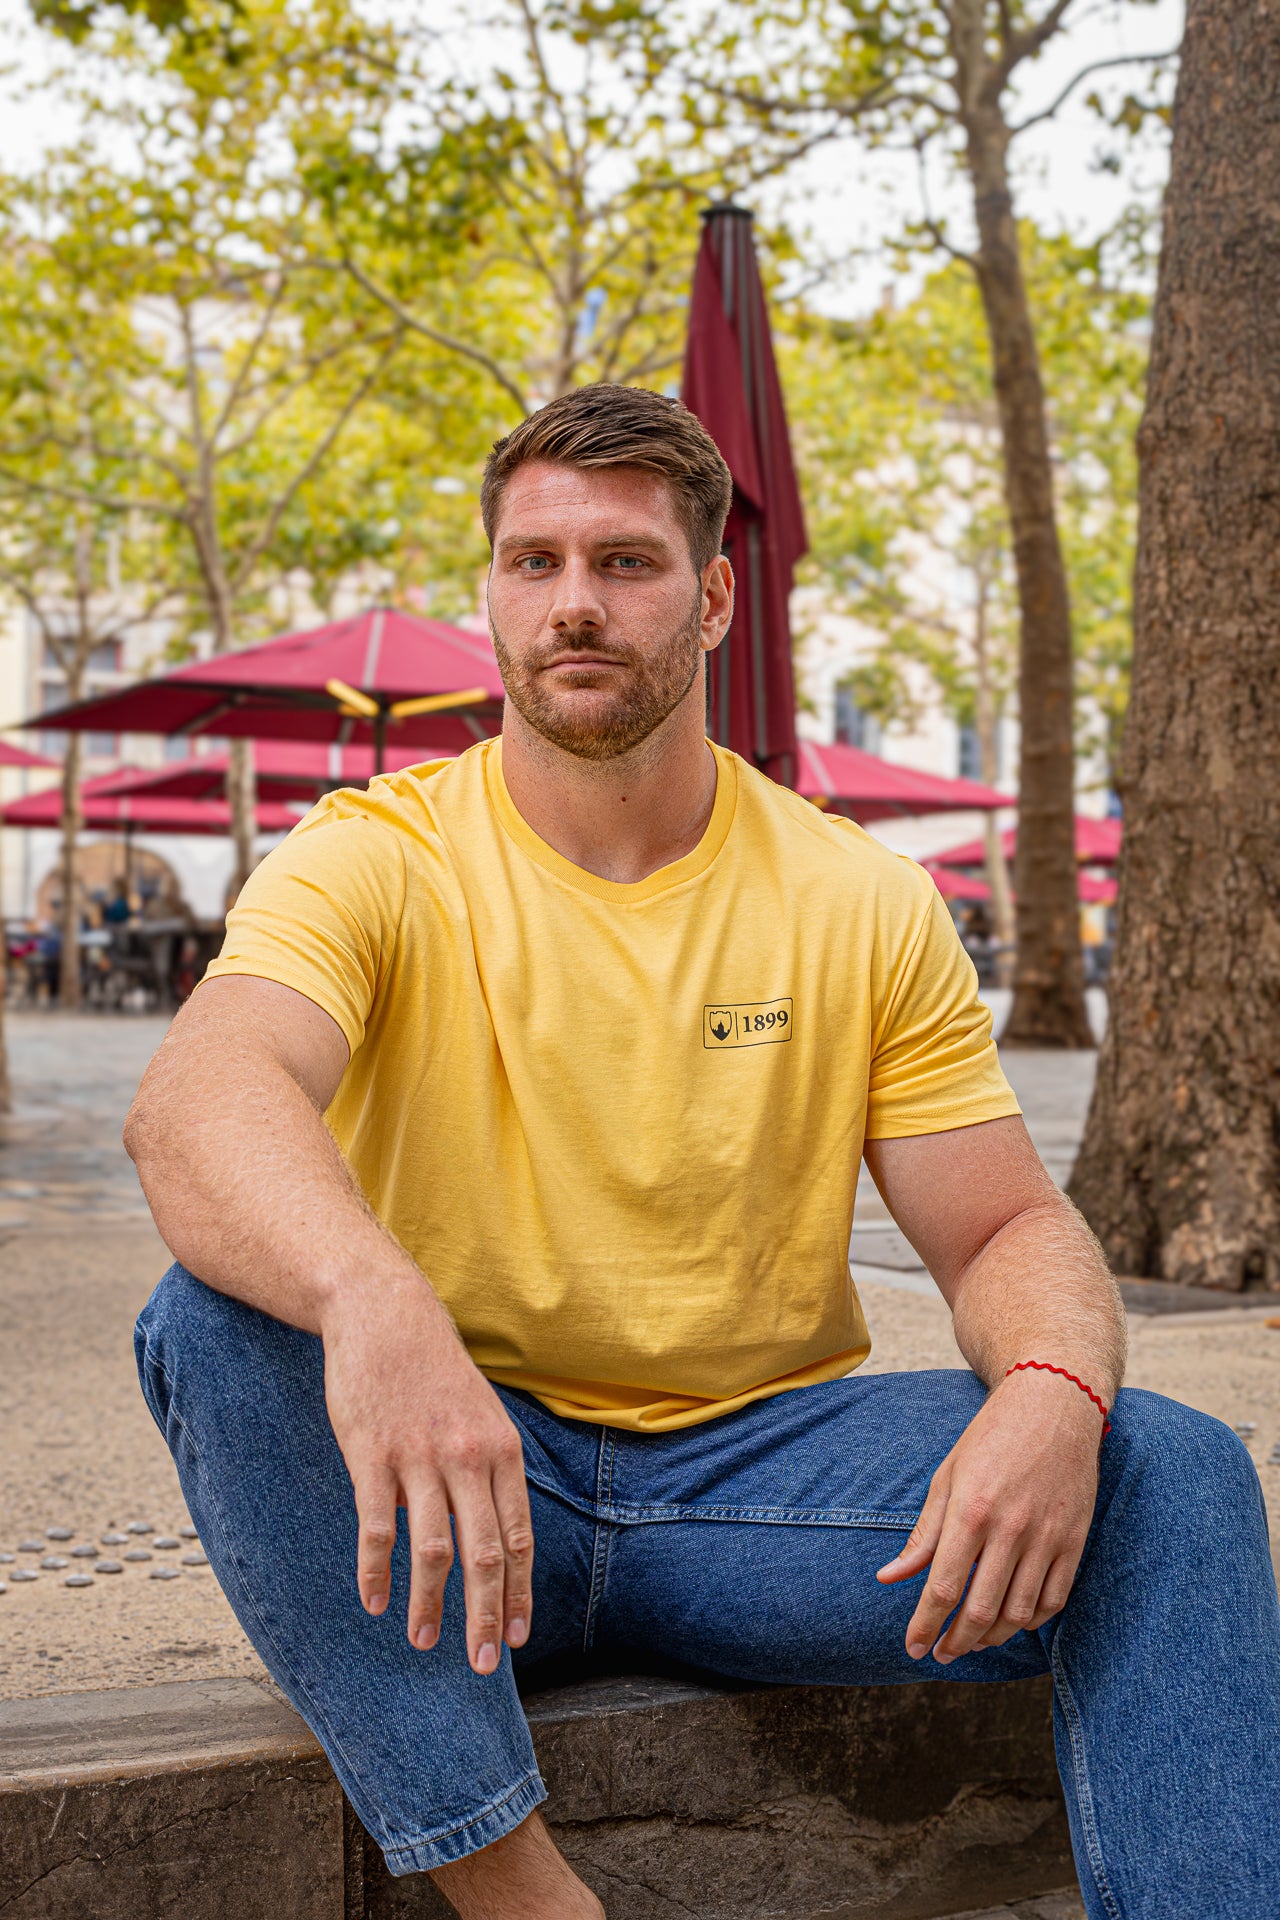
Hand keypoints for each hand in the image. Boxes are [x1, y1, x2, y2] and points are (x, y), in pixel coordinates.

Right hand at [320, 1272, 532, 1674]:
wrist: (385, 1315)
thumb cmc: (434, 1373)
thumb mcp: (480, 1416)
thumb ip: (488, 1473)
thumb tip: (489, 1535)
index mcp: (501, 1451)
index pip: (518, 1538)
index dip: (520, 1593)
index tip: (518, 1637)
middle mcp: (468, 1458)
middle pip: (485, 1555)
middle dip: (486, 1617)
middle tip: (484, 1666)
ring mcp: (419, 1458)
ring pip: (432, 1551)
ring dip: (430, 1606)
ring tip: (425, 1643)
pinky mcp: (372, 1455)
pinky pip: (377, 1528)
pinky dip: (377, 1572)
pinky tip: (375, 1602)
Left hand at [876, 1366, 1102, 1662]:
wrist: (1054, 1405)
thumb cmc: (991, 1438)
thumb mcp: (948, 1477)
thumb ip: (923, 1534)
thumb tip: (889, 1578)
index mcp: (971, 1511)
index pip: (943, 1588)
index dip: (925, 1626)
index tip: (914, 1647)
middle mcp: (1011, 1530)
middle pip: (980, 1611)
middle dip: (955, 1642)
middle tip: (941, 1653)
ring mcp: (1047, 1537)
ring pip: (1019, 1615)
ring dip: (991, 1637)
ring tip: (971, 1640)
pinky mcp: (1075, 1541)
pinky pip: (1054, 1600)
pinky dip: (1031, 1621)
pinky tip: (1012, 1622)